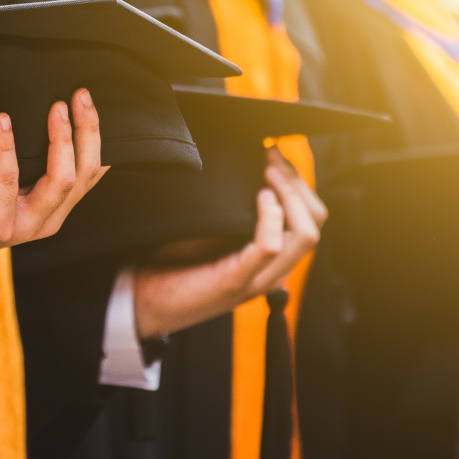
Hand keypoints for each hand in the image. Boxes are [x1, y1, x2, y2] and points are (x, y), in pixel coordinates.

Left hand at [0, 89, 108, 260]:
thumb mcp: (14, 187)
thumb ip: (33, 168)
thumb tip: (45, 116)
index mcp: (56, 209)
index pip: (90, 173)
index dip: (95, 137)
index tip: (86, 102)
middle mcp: (48, 219)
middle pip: (83, 174)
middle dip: (87, 132)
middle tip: (79, 97)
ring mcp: (25, 225)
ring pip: (59, 181)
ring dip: (61, 140)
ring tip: (57, 108)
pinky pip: (6, 180)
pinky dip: (6, 148)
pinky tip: (2, 122)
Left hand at [134, 146, 327, 339]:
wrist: (144, 303)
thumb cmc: (172, 264)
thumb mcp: (212, 233)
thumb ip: (235, 214)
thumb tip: (245, 172)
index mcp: (272, 262)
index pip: (310, 219)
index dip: (298, 182)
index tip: (275, 154)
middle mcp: (273, 273)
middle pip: (313, 223)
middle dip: (298, 182)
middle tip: (273, 156)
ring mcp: (257, 281)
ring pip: (303, 236)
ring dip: (289, 195)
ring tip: (268, 172)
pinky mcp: (235, 284)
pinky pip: (270, 247)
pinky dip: (270, 217)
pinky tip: (259, 197)